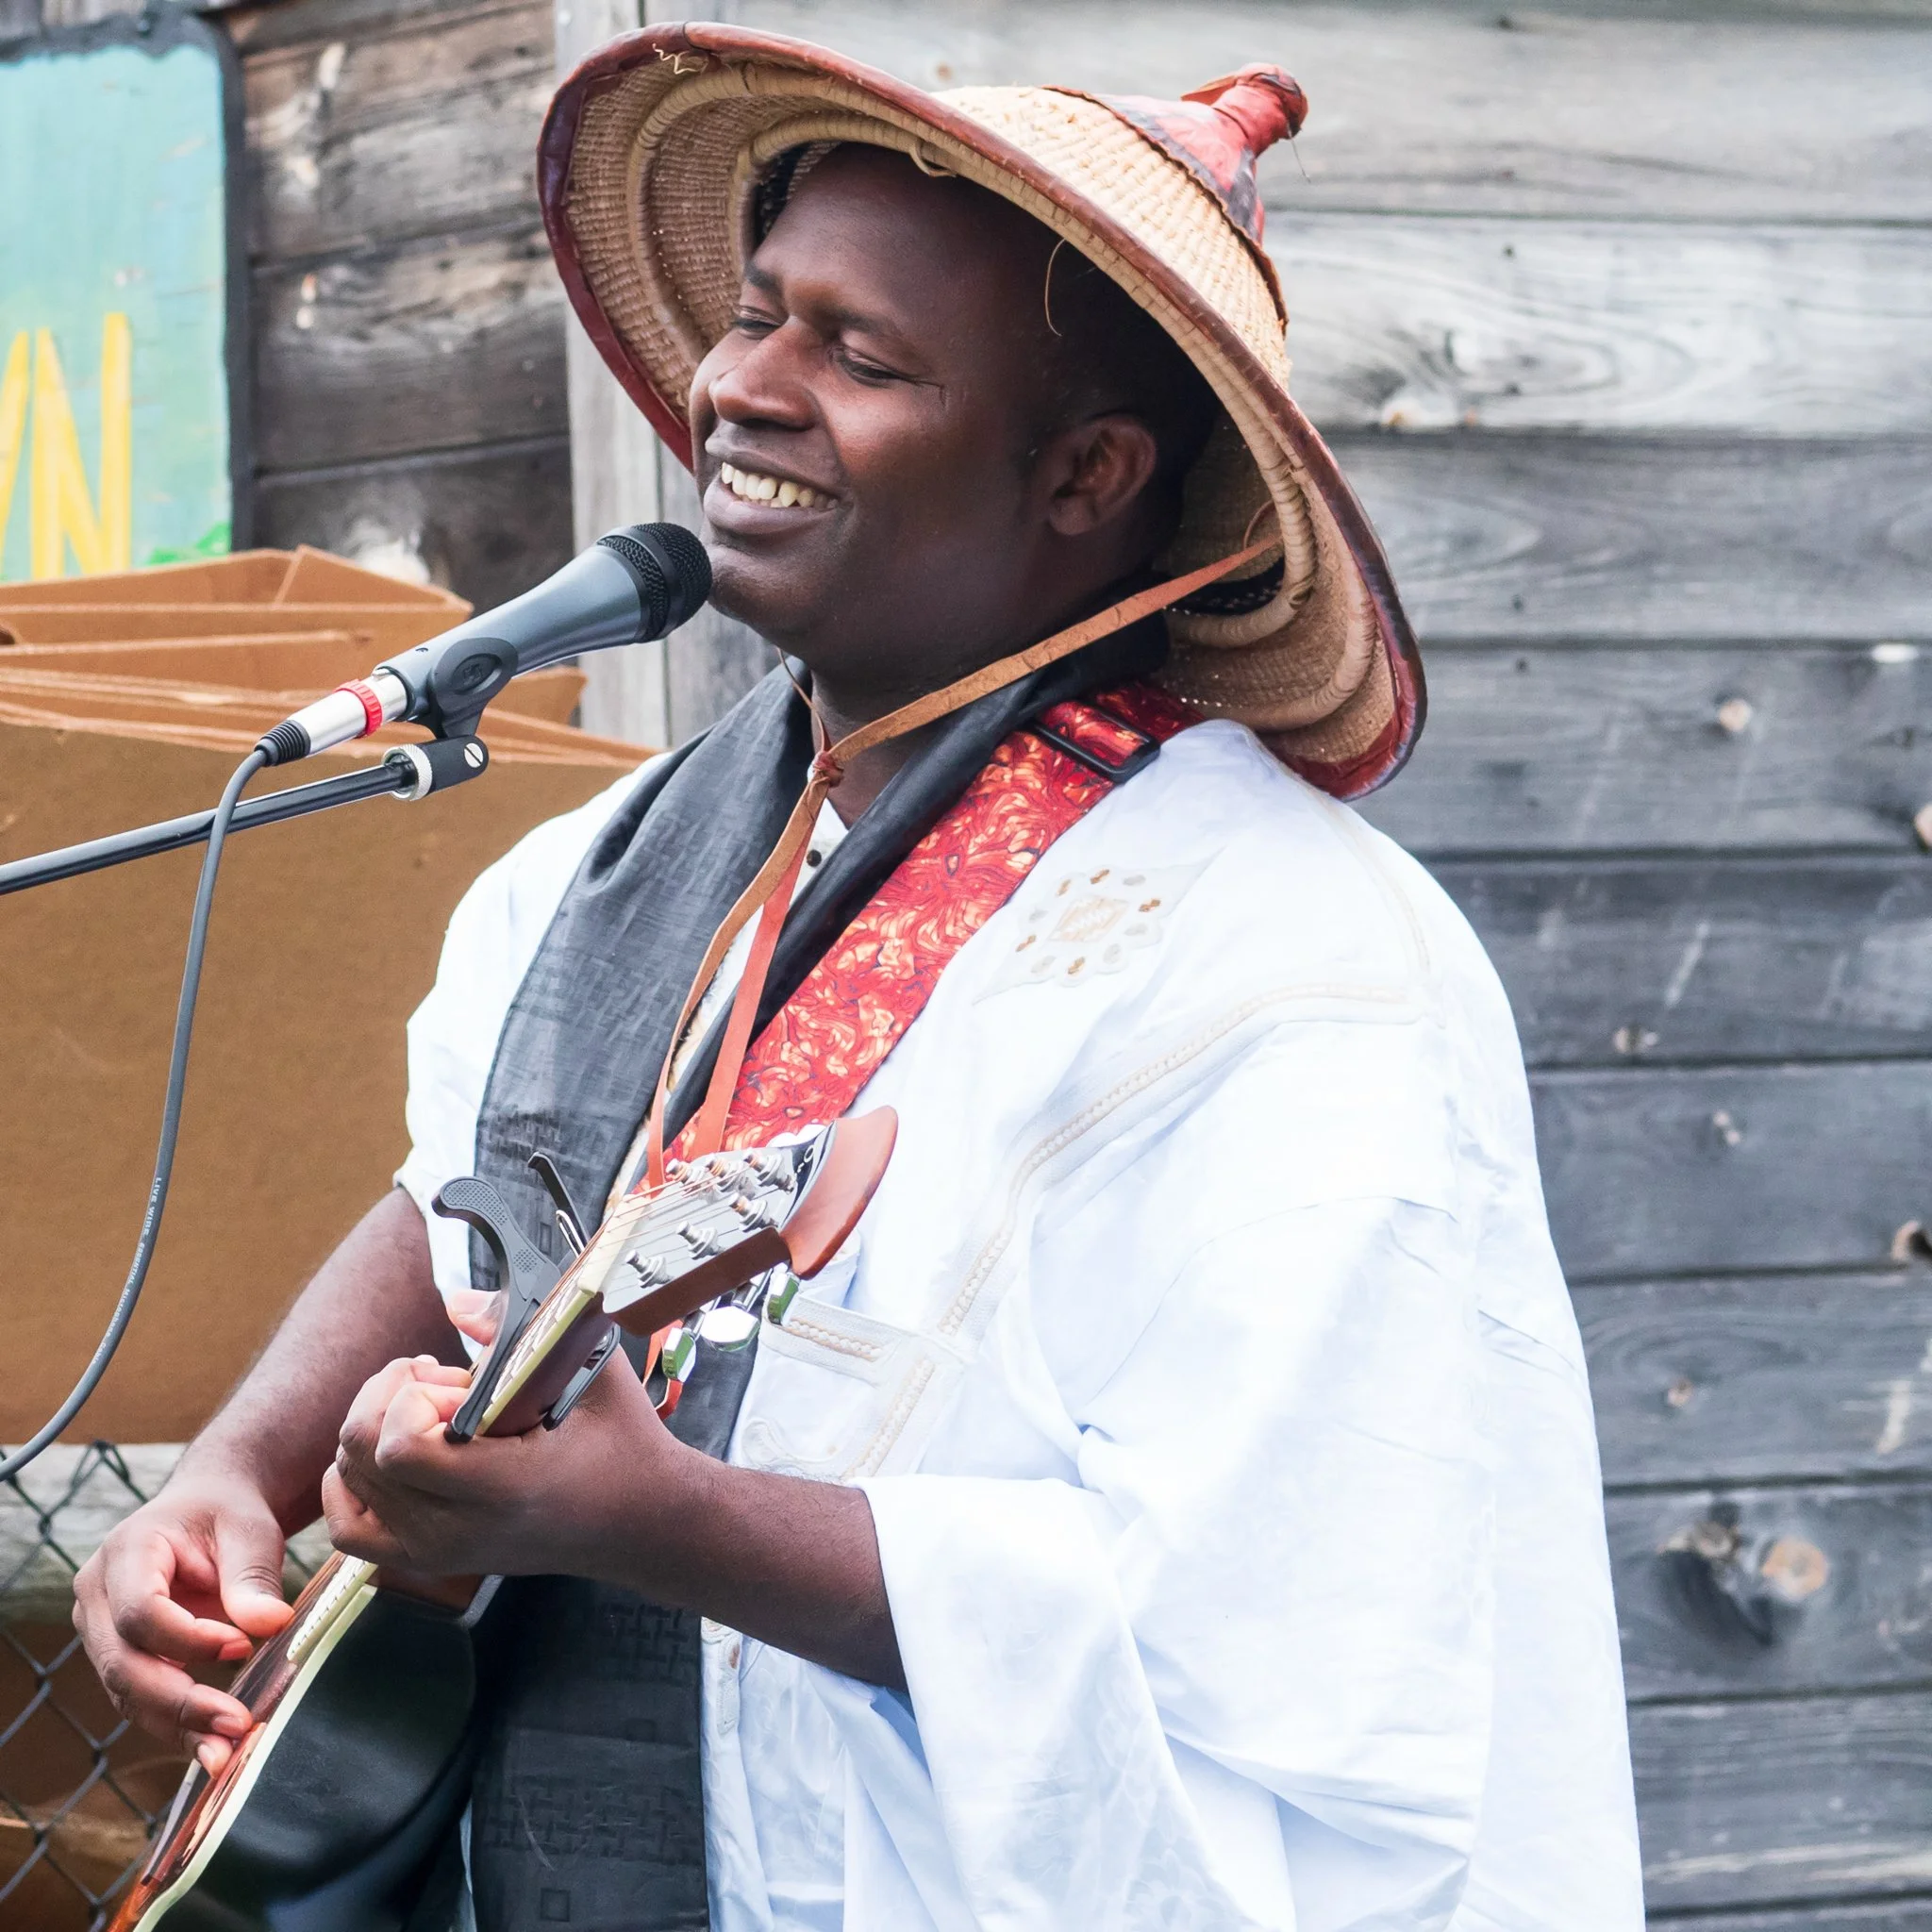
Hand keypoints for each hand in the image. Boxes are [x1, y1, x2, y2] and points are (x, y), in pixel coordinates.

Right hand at [72, 1467, 294, 1775]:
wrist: (209, 1512)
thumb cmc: (227, 1514)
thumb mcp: (249, 1529)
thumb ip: (253, 1575)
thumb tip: (272, 1625)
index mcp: (125, 1552)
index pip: (140, 1612)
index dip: (188, 1639)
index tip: (243, 1645)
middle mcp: (97, 1597)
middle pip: (123, 1664)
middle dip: (178, 1703)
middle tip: (237, 1725)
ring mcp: (101, 1632)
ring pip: (127, 1694)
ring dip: (177, 1728)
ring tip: (226, 1754)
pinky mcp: (120, 1658)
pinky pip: (141, 1700)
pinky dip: (178, 1725)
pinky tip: (215, 1748)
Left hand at [321, 1343, 700, 1583]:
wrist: (636, 1518)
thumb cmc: (619, 1441)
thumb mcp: (591, 1369)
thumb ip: (521, 1329)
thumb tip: (454, 1302)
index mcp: (503, 1488)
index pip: (401, 1448)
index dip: (415, 1399)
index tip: (462, 1383)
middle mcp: (459, 1529)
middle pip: (363, 1453)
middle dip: (391, 1397)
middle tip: (444, 1382)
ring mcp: (436, 1552)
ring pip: (348, 1477)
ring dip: (379, 1428)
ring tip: (432, 1412)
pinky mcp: (426, 1560)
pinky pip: (348, 1526)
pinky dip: (351, 1481)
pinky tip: (391, 1450)